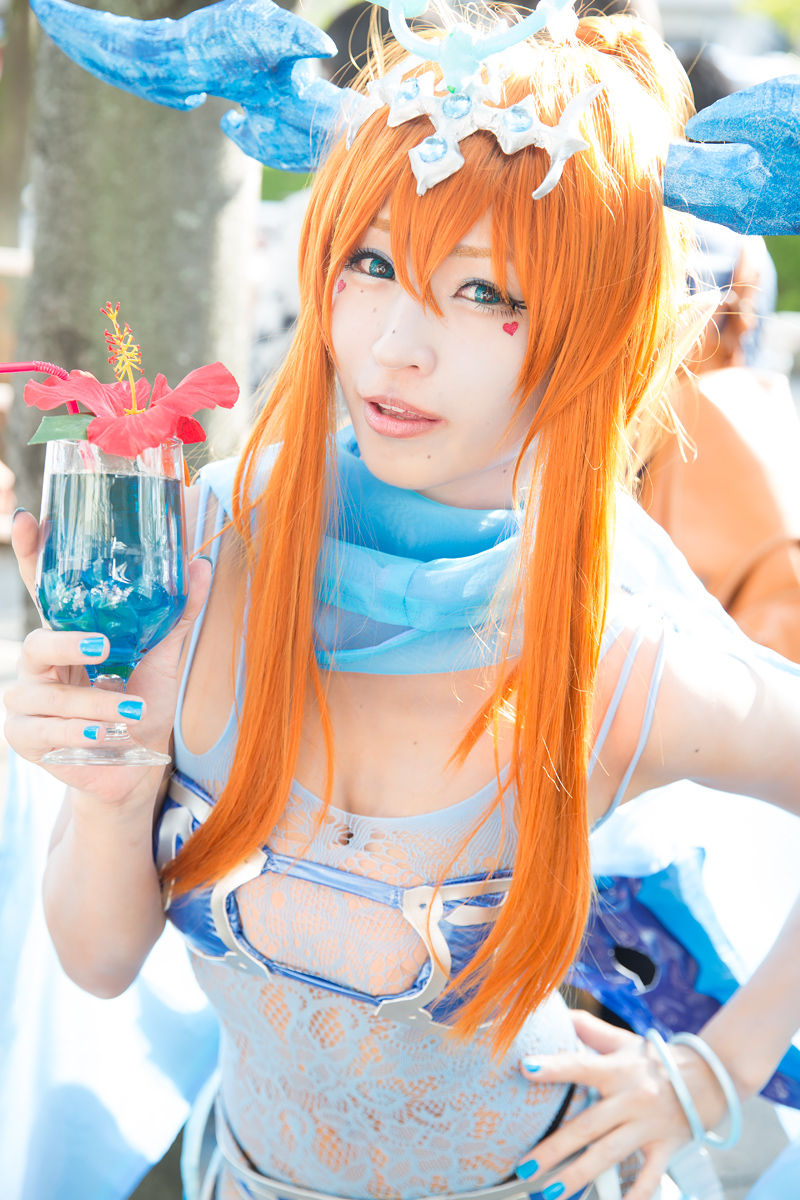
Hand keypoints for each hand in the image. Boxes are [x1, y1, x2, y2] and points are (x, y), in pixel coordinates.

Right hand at [3, 509, 211, 803]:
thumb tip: (200, 566)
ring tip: (129, 709)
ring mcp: (26, 701)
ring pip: (47, 694)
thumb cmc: (142, 705)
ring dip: (93, 703)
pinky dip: (79, 732)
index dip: (33, 555)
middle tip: (104, 647)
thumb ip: (177, 614)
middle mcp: (40, 664)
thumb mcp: (163, 657)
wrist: (136, 766)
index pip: (42, 588)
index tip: (28, 520)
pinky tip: (104, 734)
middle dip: (69, 644)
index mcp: (67, 634)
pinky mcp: (24, 737)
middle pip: (37, 642)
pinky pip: (44, 730)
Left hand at [515, 1010, 729, 1199]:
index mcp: (617, 1069)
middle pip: (588, 1125)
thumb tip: (559, 1013)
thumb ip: (590, 1029)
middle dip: (554, 1149)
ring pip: (609, 1154)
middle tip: (524, 1167)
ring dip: (578, 1177)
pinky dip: (635, 1196)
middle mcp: (631, 1098)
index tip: (525, 1068)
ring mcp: (649, 1125)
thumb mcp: (623, 1041)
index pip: (581, 1065)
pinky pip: (649, 1177)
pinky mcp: (666, 1147)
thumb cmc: (654, 1059)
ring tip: (550, 1193)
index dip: (554, 1067)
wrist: (709, 1076)